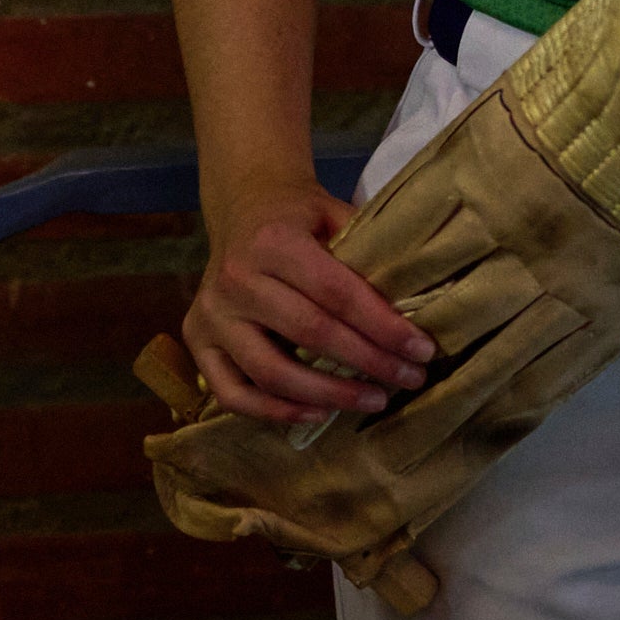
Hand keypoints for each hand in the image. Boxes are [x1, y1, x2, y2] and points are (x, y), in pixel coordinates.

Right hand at [184, 175, 435, 425]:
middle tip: (410, 379)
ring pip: (271, 372)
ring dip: (329, 394)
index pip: (337, 293)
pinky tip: (319, 412)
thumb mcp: (335, 213)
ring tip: (374, 400)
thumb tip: (423, 297)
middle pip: (311, 334)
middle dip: (368, 362)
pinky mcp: (196, 342)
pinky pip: (233, 393)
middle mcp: (234, 280)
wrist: (243, 208)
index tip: (422, 351)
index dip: (382, 326)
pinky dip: (275, 410)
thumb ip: (369, 250)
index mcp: (273, 242)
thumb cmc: (301, 216)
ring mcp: (209, 316)